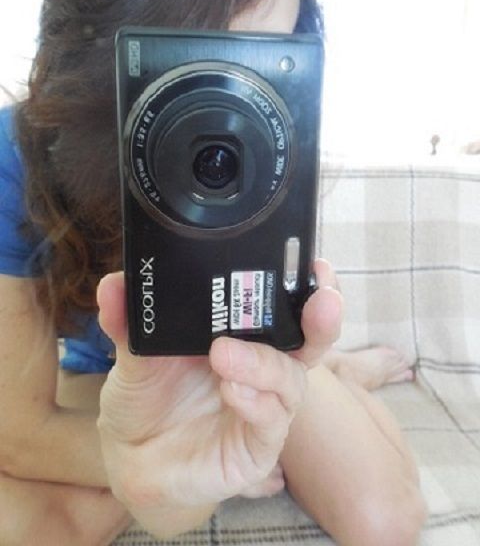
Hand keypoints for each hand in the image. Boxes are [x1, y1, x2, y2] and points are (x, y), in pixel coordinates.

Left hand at [96, 260, 341, 511]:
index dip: (305, 284)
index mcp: (241, 335)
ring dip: (266, 363)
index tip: (312, 262)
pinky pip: (271, 423)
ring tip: (224, 354)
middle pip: (310, 340)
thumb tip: (113, 284)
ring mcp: (264, 406)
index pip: (286, 305)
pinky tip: (231, 390)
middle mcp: (262, 367)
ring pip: (291, 380)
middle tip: (322, 299)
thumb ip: (128, 321)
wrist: (132, 460)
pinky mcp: (258, 446)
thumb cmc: (145, 398)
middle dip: (322, 316)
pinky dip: (255, 402)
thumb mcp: (133, 355)